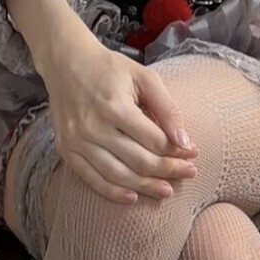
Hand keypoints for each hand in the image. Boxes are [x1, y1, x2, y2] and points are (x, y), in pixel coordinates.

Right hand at [43, 37, 199, 204]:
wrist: (66, 63)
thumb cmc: (110, 69)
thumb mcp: (144, 77)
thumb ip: (167, 108)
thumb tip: (185, 141)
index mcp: (115, 106)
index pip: (154, 140)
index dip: (177, 151)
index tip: (193, 153)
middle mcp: (93, 127)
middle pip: (138, 161)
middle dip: (168, 170)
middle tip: (189, 174)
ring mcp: (77, 141)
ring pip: (117, 175)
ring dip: (145, 186)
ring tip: (167, 191)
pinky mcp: (66, 149)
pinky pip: (91, 179)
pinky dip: (113, 192)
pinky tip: (133, 196)